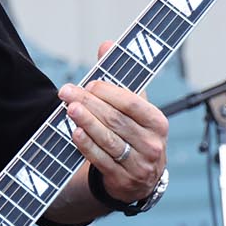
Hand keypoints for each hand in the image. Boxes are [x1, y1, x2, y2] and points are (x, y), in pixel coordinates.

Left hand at [59, 41, 169, 205]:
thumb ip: (119, 79)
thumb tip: (106, 44)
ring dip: (87, 122)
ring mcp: (139, 164)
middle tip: (67, 91)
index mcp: (158, 122)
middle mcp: (152, 144)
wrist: (140, 179)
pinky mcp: (123, 180)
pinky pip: (102, 160)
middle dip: (90, 104)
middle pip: (117, 120)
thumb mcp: (133, 109)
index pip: (133, 103)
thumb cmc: (134, 135)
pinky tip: (74, 133)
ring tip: (69, 108)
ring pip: (109, 140)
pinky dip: (87, 145)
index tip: (88, 83)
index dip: (109, 92)